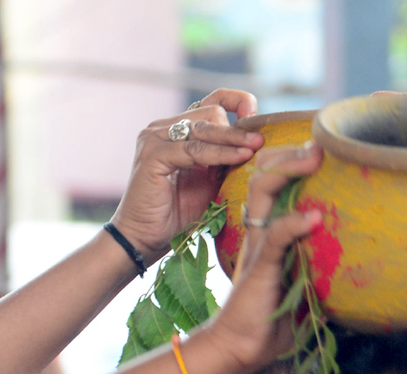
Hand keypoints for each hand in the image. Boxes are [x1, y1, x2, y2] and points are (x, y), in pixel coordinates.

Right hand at [111, 89, 263, 261]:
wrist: (145, 238)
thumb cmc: (178, 215)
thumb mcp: (211, 184)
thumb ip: (227, 163)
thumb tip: (258, 149)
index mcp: (178, 131)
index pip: (211, 102)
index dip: (236, 102)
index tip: (256, 118)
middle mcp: (164, 128)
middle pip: (210, 113)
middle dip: (239, 128)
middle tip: (261, 140)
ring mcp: (155, 138)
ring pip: (204, 128)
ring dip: (232, 139)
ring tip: (255, 147)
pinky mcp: (152, 154)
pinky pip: (193, 150)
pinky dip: (218, 154)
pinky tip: (238, 158)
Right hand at [197, 142, 324, 373]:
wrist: (239, 349)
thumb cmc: (272, 321)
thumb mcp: (305, 288)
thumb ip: (322, 269)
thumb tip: (363, 266)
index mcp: (269, 233)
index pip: (273, 182)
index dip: (291, 160)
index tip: (322, 149)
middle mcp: (260, 232)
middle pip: (264, 175)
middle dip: (290, 154)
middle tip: (320, 144)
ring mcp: (258, 248)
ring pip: (263, 192)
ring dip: (289, 171)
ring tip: (314, 158)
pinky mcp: (259, 269)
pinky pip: (274, 237)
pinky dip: (293, 224)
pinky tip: (314, 217)